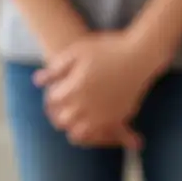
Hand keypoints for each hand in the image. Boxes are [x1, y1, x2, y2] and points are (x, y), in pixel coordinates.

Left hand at [36, 32, 152, 149]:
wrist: (143, 53)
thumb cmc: (110, 47)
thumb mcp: (79, 50)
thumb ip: (56, 67)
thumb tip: (38, 81)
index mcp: (73, 90)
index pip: (52, 101)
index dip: (53, 94)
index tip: (59, 88)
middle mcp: (85, 106)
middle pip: (63, 120)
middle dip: (62, 112)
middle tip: (67, 102)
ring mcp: (102, 114)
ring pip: (79, 133)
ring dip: (76, 125)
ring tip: (80, 114)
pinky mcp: (118, 117)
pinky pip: (100, 133)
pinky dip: (95, 132)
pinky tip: (95, 120)